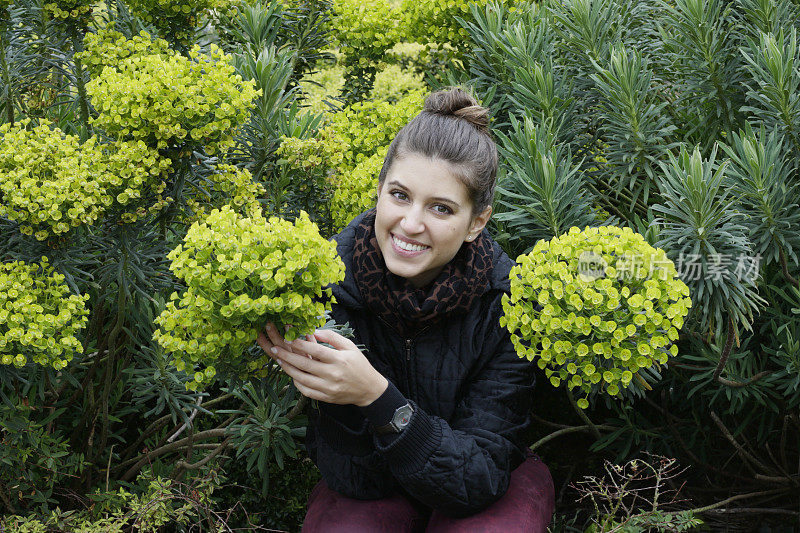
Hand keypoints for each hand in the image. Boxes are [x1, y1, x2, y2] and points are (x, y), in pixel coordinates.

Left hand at [257, 323, 387, 406]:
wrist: (369, 389)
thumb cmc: (359, 365)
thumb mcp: (349, 346)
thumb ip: (331, 337)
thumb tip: (312, 331)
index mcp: (339, 359)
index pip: (315, 350)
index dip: (299, 343)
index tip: (287, 336)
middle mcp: (332, 374)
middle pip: (305, 364)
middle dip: (287, 355)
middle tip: (274, 348)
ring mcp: (328, 388)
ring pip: (302, 379)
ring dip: (288, 369)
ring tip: (278, 360)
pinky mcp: (326, 398)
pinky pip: (306, 391)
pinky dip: (296, 383)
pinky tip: (291, 374)